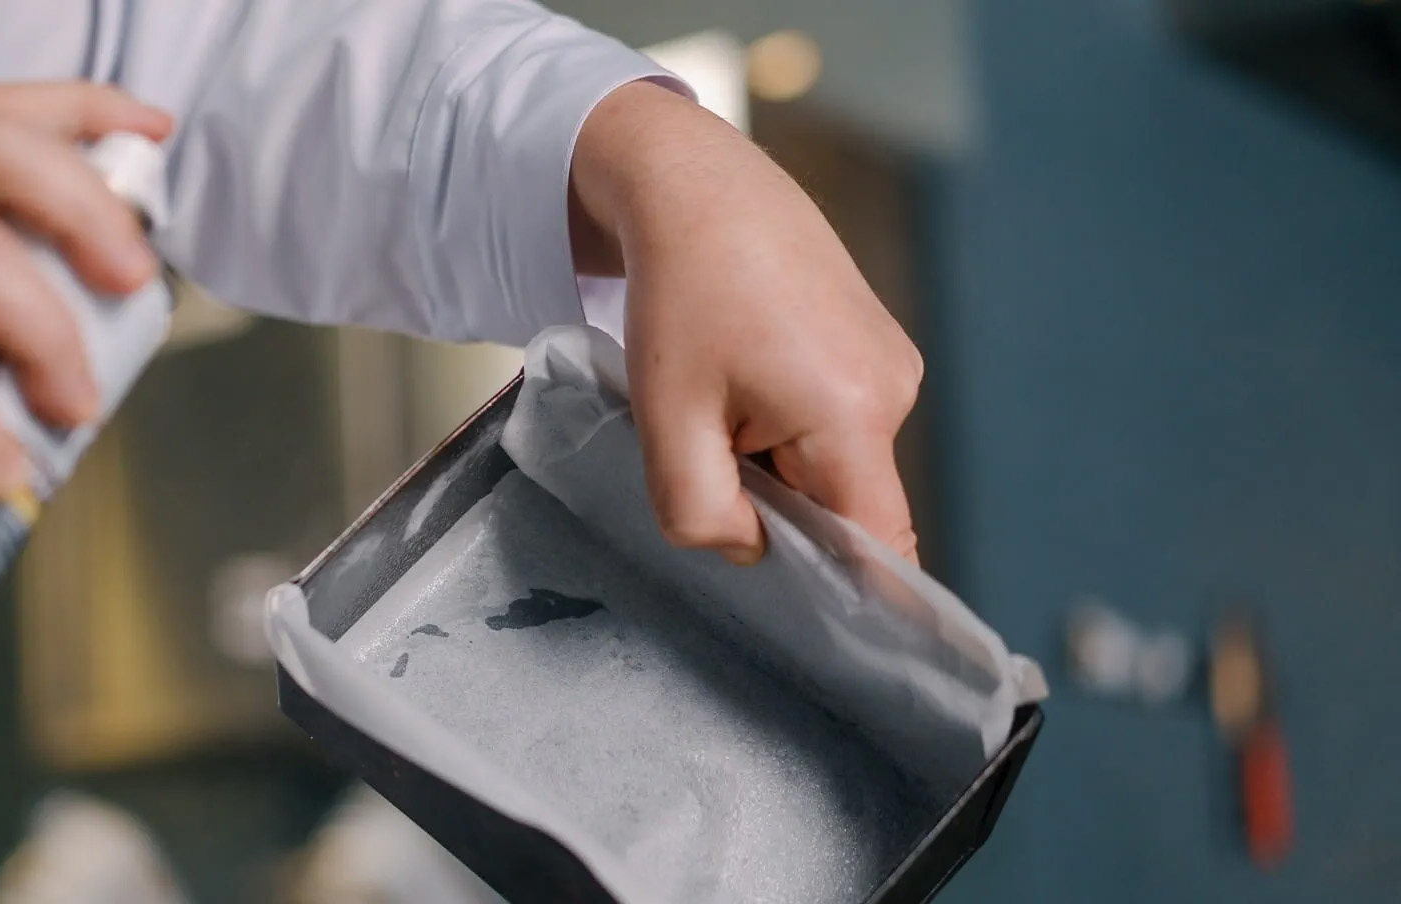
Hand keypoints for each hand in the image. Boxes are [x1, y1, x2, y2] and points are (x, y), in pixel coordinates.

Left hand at [569, 82, 922, 563]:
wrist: (697, 187)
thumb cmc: (681, 293)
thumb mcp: (666, 419)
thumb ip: (701, 511)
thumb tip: (751, 552)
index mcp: (853, 414)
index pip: (883, 546)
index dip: (853, 594)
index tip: (825, 632)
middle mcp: (894, 391)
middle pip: (848, 506)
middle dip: (780, 508)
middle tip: (709, 459)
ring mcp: (891, 364)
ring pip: (836, 464)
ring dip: (776, 462)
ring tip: (719, 399)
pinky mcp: (875, 347)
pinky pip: (837, 423)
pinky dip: (787, 426)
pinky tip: (740, 379)